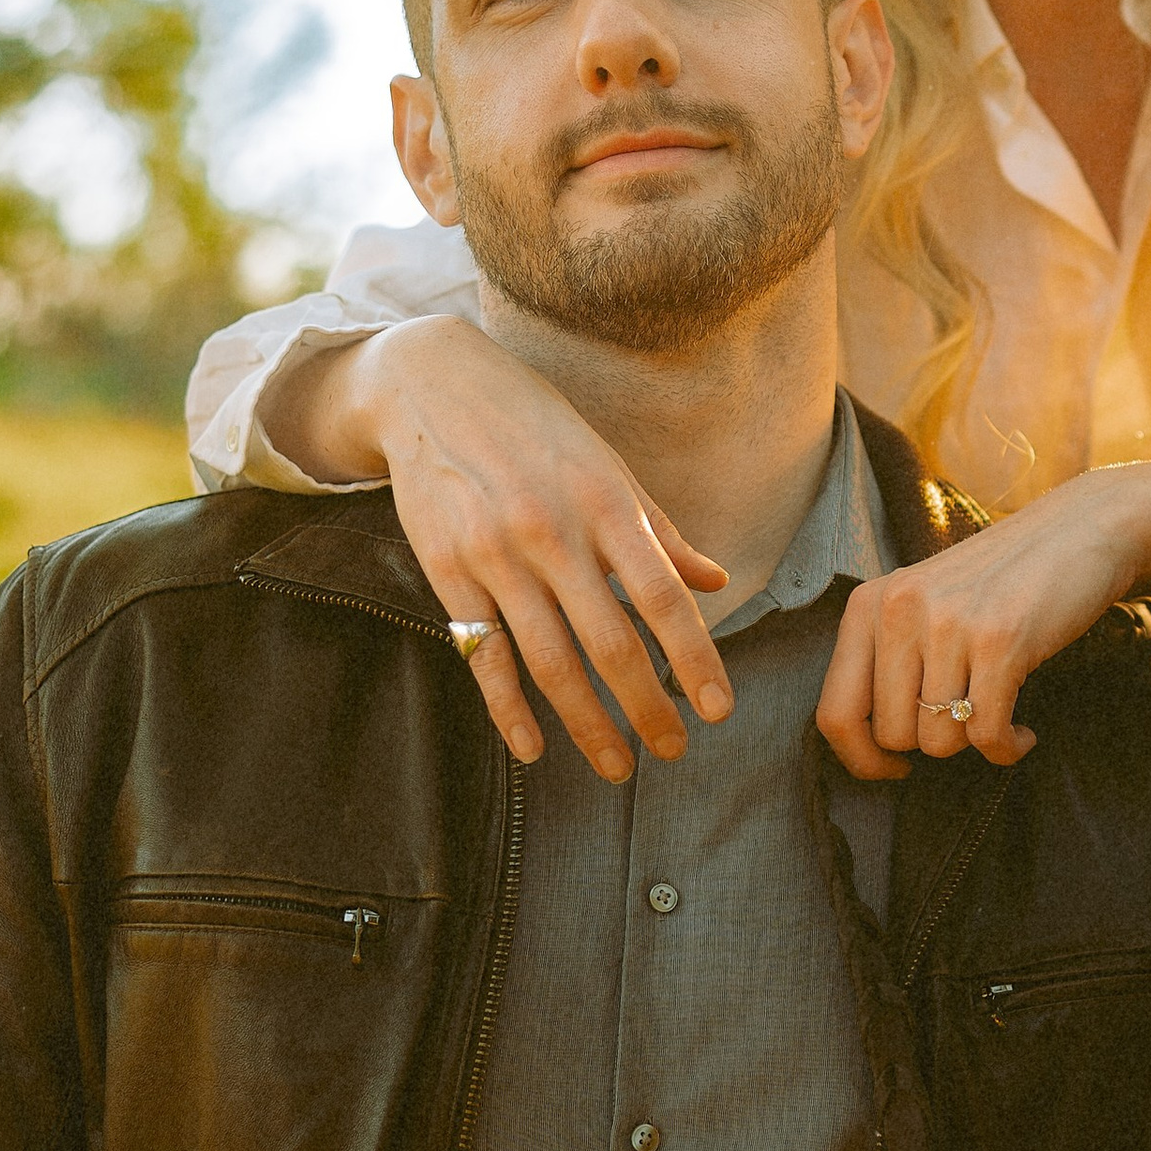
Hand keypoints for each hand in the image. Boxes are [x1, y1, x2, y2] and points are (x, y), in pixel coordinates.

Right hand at [269, 319, 730, 778]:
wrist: (432, 385)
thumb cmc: (535, 428)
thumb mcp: (607, 466)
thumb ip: (659, 533)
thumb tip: (716, 581)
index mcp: (606, 504)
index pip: (663, 597)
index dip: (695, 658)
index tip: (718, 711)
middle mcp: (554, 532)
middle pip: (611, 644)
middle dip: (646, 709)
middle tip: (672, 751)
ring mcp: (496, 555)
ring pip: (549, 662)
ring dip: (587, 725)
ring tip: (617, 765)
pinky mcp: (447, 571)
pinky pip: (483, 656)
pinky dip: (508, 709)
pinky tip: (533, 749)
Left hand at [818, 475, 1145, 777]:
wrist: (1079, 531)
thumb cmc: (1001, 579)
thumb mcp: (924, 602)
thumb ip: (889, 657)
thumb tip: (869, 747)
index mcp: (868, 604)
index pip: (834, 713)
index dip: (860, 760)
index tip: (892, 769)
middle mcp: (899, 611)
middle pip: (892, 736)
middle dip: (933, 745)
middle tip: (965, 722)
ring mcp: (949, 624)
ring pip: (939, 741)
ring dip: (974, 744)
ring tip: (998, 717)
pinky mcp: (1000, 642)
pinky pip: (986, 734)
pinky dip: (1007, 748)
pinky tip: (1022, 733)